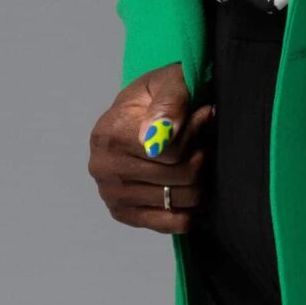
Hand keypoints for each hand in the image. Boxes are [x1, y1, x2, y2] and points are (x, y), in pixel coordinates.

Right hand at [87, 63, 215, 234]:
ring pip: (179, 199)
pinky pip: (170, 223)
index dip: (197, 133)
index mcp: (109, 133)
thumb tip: (161, 133)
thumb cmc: (157, 96)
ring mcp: (111, 194)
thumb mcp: (169, 81)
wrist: (138, 113)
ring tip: (194, 157)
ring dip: (198, 180)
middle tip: (202, 139)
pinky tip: (188, 187)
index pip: (171, 151)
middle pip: (179, 177)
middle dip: (200, 157)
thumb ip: (170, 101)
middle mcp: (102, 167)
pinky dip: (188, 207)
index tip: (203, 115)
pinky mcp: (122, 213)